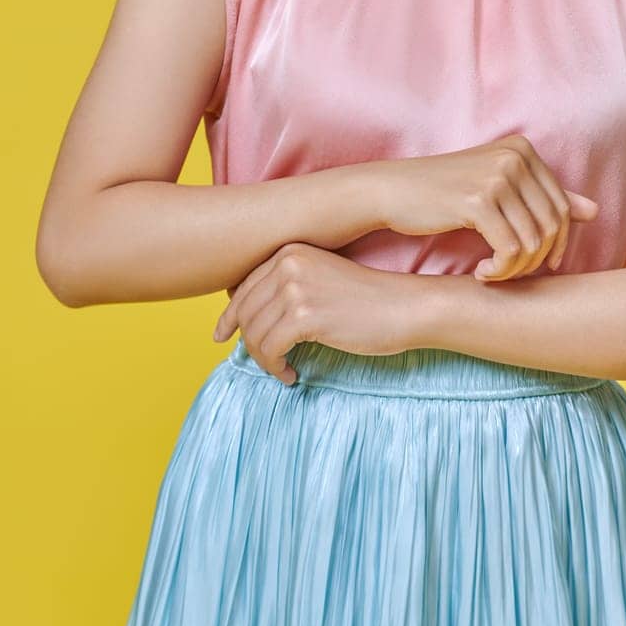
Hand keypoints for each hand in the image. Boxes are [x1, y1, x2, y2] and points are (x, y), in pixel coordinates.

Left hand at [211, 241, 416, 382]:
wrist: (403, 307)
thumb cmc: (366, 300)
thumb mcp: (320, 281)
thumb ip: (285, 288)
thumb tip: (243, 319)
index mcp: (290, 251)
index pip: (243, 287)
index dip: (230, 316)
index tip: (222, 336)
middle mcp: (288, 263)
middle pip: (244, 312)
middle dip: (249, 342)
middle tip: (266, 362)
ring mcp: (295, 287)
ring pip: (253, 333)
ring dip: (264, 359)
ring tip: (282, 368)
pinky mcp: (305, 315)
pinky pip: (270, 349)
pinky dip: (275, 367)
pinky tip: (291, 374)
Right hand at [379, 134, 598, 283]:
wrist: (393, 190)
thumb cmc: (445, 192)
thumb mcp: (498, 188)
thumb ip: (543, 197)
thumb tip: (595, 211)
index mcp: (523, 150)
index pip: (562, 207)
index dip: (555, 244)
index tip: (536, 264)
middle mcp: (515, 157)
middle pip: (552, 226)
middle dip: (536, 261)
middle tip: (510, 273)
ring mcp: (497, 177)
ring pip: (533, 243)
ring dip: (516, 270)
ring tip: (493, 273)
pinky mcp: (478, 201)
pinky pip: (510, 251)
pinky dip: (500, 271)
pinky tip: (480, 273)